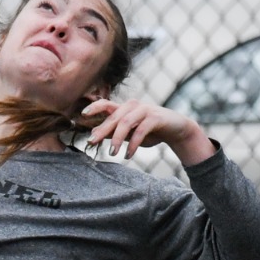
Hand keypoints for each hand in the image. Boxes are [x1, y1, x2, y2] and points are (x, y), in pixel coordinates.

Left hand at [80, 99, 214, 166]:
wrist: (178, 129)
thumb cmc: (152, 131)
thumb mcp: (130, 133)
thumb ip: (115, 132)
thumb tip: (95, 135)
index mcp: (125, 108)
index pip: (106, 104)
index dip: (93, 107)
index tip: (82, 115)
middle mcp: (133, 106)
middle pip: (114, 116)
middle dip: (102, 129)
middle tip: (92, 142)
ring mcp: (145, 110)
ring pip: (126, 122)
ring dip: (117, 139)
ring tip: (113, 154)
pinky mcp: (155, 118)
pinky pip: (140, 130)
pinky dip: (133, 144)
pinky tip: (128, 156)